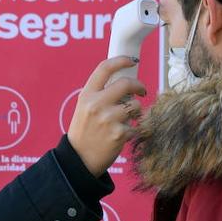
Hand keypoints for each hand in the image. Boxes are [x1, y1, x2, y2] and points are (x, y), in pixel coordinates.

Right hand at [66, 57, 147, 176]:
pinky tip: (121, 136)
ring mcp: (108, 119)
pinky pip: (135, 126)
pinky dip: (132, 130)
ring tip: (125, 121)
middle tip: (142, 91)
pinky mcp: (119, 134)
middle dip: (139, 85)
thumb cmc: (84, 132)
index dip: (121, 61)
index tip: (132, 62)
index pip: (104, 68)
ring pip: (135, 106)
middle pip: (126, 83)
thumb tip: (125, 83)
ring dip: (135, 112)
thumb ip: (100, 94)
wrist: (79, 160)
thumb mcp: (85, 108)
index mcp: (87, 95)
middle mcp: (96, 104)